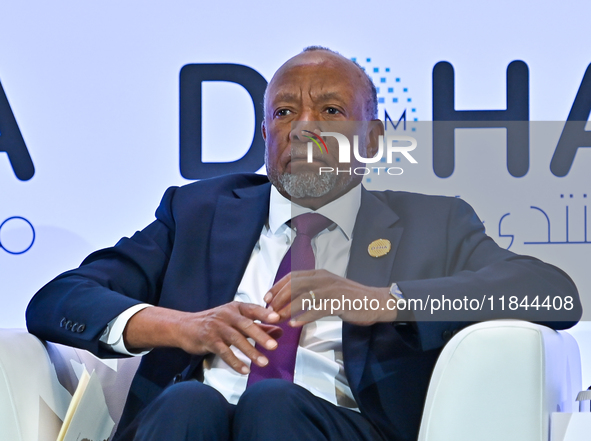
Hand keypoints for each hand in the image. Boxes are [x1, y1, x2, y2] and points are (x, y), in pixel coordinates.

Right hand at [123, 303, 281, 374]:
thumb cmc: (215, 323)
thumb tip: (280, 331)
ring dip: (250, 352)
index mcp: (235, 308)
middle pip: (246, 325)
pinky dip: (235, 362)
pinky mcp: (208, 340)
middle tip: (274, 346)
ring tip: (263, 363)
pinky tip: (244, 370)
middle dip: (261, 336)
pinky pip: (224, 352)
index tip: (277, 318)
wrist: (185, 327)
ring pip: (236, 339)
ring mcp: (217, 327)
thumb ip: (258, 326)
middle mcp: (227, 315)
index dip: (264, 313)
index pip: (252, 309)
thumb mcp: (236, 321)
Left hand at [264, 270, 397, 325]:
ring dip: (288, 308)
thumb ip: (313, 289)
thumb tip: (291, 297)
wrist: (374, 302)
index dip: (277, 286)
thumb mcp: (329, 288)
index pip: (293, 276)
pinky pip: (316, 310)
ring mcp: (331, 290)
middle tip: (270, 309)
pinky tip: (295, 324)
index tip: (266, 296)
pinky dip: (303, 317)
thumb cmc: (350, 298)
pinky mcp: (338, 304)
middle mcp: (324, 279)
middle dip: (279, 297)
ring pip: (303, 297)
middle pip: (294, 285)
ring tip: (279, 318)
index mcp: (320, 274)